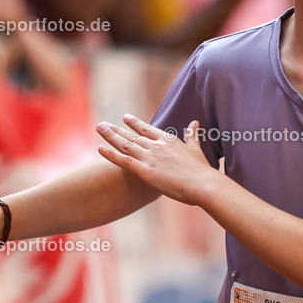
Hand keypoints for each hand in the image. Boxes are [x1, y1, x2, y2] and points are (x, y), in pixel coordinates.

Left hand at [96, 115, 216, 205]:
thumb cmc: (202, 170)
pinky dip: (110, 154)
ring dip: (110, 136)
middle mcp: (156, 146)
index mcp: (168, 140)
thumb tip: (195, 123)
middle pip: (132, 135)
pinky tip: (99, 148)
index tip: (125, 118)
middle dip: (116, 129)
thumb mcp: (196, 149)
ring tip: (99, 127)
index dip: (135, 123)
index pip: (148, 129)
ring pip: (125, 144)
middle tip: (103, 123)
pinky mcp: (145, 171)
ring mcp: (150, 158)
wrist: (203, 184)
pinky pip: (123, 161)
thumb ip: (192, 136)